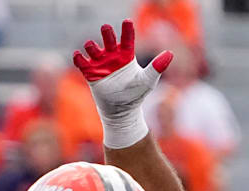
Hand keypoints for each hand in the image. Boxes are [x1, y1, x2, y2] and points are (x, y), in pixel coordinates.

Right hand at [72, 20, 173, 148]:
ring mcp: (100, 64)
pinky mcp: (90, 73)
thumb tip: (170, 53)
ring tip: (92, 47)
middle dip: (106, 33)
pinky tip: (78, 55)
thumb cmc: (136, 94)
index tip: (127, 22)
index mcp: (126, 56)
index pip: (127, 39)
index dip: (127, 30)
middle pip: (108, 39)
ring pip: (93, 48)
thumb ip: (157, 67)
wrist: (122, 111)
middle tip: (106, 29)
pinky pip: (81, 62)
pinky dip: (78, 58)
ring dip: (91, 46)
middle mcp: (112, 57)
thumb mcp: (147, 80)